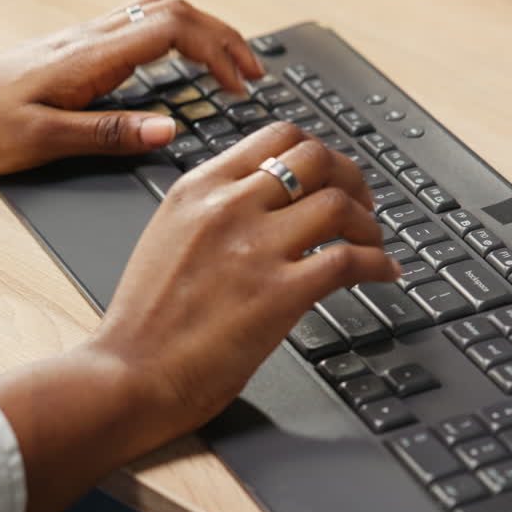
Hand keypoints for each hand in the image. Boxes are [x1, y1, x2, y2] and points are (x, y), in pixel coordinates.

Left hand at [0, 0, 264, 174]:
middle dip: (223, 38)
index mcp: (92, 57)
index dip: (217, 50)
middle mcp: (93, 38)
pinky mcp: (80, 48)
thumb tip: (169, 129)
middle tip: (253, 74)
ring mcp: (87, 39)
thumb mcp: (43, 140)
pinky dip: (178, 37)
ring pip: (161, 12)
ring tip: (230, 65)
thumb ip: (109, 134)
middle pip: (176, 12)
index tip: (241, 84)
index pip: (174, 29)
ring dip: (203, 32)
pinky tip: (183, 62)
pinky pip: (142, 25)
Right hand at [0, 122, 400, 511]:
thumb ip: (214, 212)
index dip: (319, 152)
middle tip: (363, 205)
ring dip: (368, 224)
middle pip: (316, 158)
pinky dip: (377, 263)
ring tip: (373, 245)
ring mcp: (254, 248)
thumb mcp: (170, 237)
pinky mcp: (278, 293)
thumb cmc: (145, 322)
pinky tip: (382, 274)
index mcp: (198, 188)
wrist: (128, 375)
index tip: (332, 174)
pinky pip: (348, 260)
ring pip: (339, 204)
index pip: (277, 136)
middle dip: (351, 178)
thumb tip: (268, 206)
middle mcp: (228, 207)